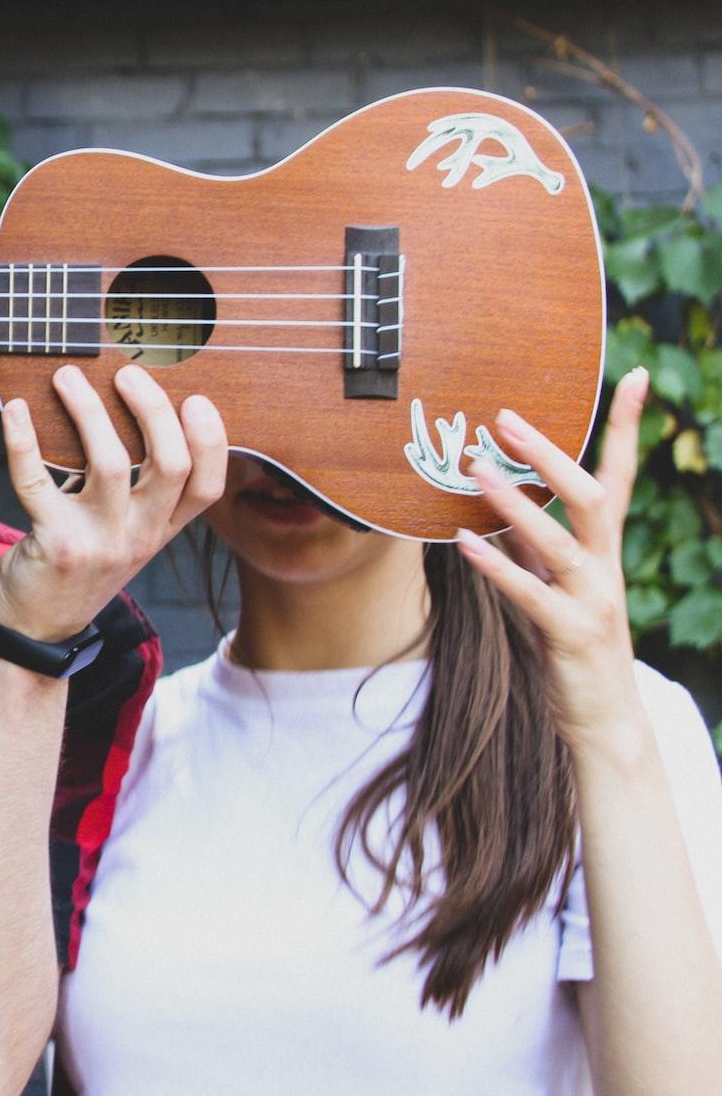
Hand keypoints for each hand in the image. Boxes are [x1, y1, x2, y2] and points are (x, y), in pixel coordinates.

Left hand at [0, 363, 227, 642]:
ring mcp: (99, 542)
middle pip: (170, 464)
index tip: (195, 398)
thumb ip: (133, 490)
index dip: (211, 440)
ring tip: (67, 377)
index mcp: (159, 531)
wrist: (32, 632)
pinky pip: (36, 481)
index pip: (207, 486)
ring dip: (88, 410)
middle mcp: (138, 537)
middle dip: (151, 408)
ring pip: (110, 464)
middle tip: (126, 373)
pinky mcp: (54, 544)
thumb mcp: (120, 536)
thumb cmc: (75, 566)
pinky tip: (16, 411)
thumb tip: (125, 409)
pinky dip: (23, 441)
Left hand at [455, 367, 648, 749]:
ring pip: (560, 542)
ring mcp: (592, 601)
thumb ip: (534, 546)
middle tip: (506, 418)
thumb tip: (502, 505)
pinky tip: (464, 542)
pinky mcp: (569, 635)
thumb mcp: (555, 585)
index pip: (620, 475)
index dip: (627, 426)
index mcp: (605, 550)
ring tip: (474, 471)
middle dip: (551, 456)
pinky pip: (531, 594)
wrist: (605, 720)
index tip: (631, 374)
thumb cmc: (574, 646)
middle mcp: (606, 568)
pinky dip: (497, 566)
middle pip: (592, 497)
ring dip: (516, 504)